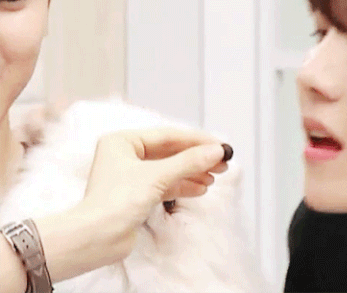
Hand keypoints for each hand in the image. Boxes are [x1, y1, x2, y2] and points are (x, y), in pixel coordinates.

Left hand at [80, 128, 228, 258]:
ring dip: (192, 172)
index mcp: (123, 141)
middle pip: (170, 152)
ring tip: (214, 176)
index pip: (168, 136)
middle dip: (196, 158)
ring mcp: (131, 176)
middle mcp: (126, 155)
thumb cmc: (116, 201)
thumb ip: (189, 162)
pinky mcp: (136, 195)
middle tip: (222, 162)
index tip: (219, 145)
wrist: (95, 240)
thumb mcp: (157, 176)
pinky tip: (201, 188)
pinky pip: (165, 184)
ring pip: (169, 169)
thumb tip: (217, 151)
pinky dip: (183, 186)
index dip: (196, 140)